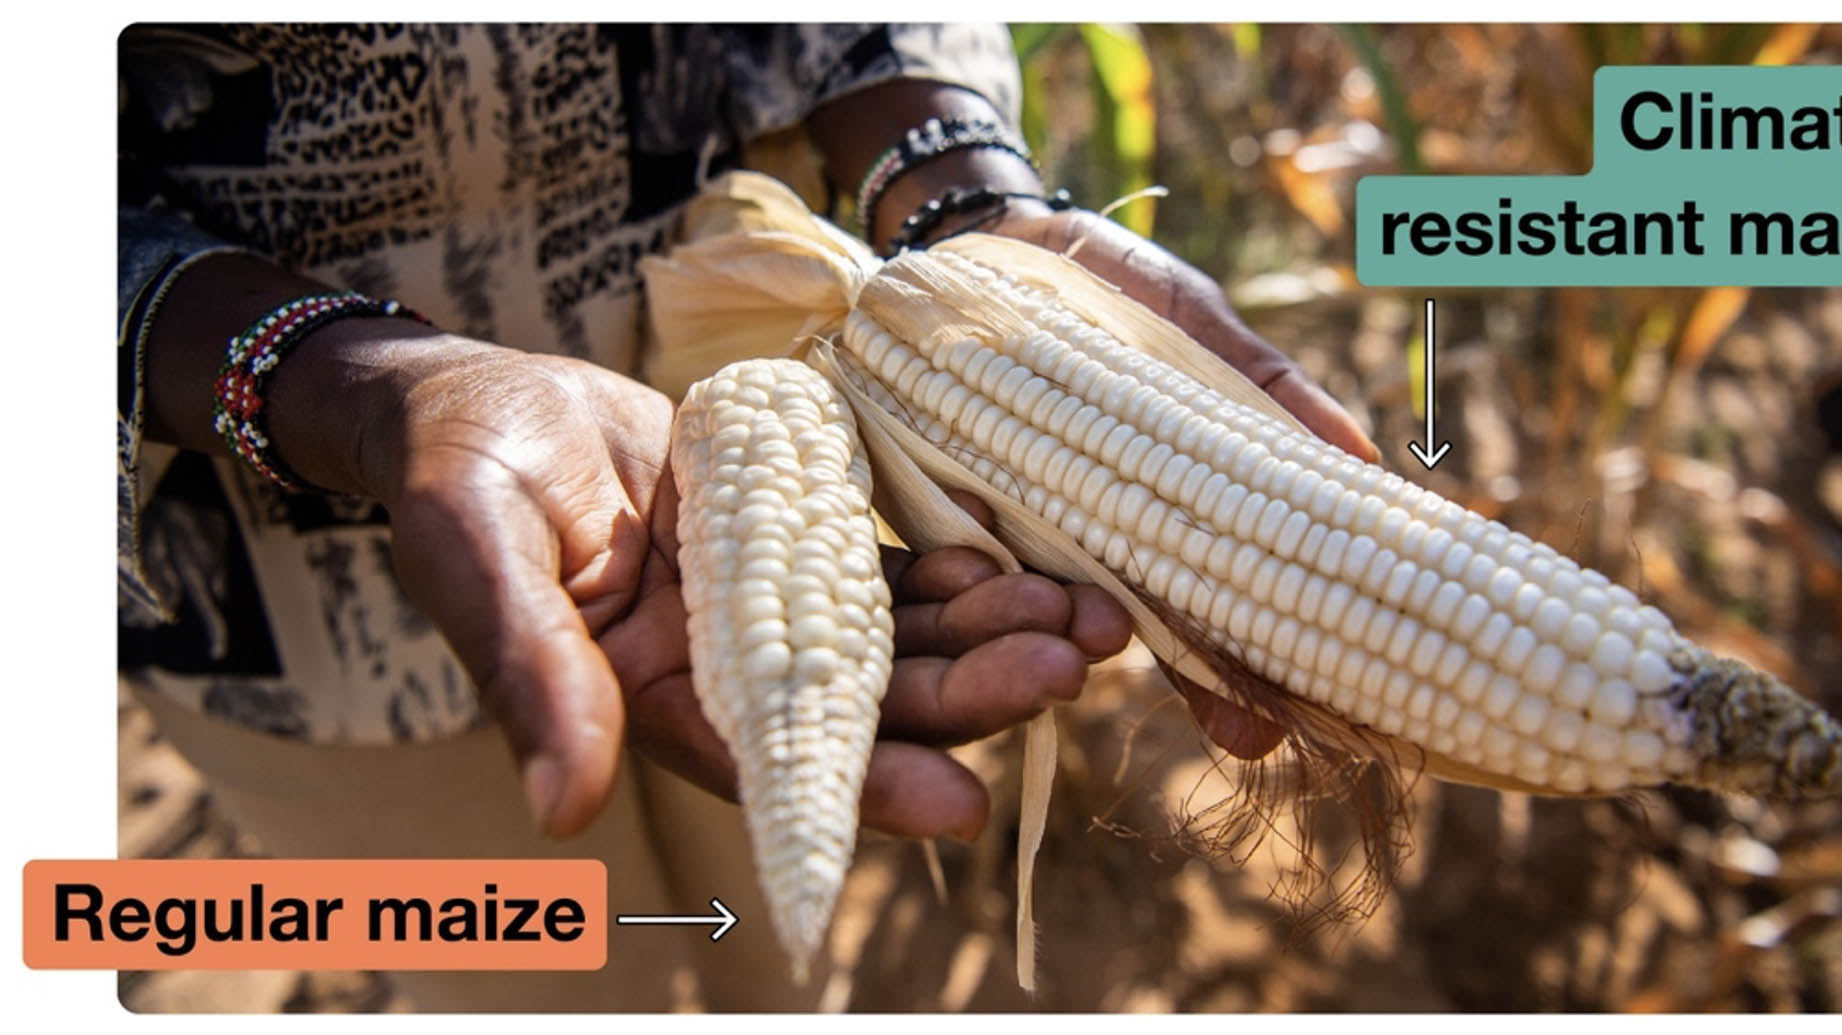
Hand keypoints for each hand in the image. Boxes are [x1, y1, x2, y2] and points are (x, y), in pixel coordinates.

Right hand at [362, 341, 1129, 838]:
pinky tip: (1032, 567)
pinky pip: (888, 567)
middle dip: (968, 697)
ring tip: (1087, 621)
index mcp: (648, 701)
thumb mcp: (475, 558)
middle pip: (864, 705)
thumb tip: (563, 812)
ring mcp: (768, 605)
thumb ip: (529, 674)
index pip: (772, 761)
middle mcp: (725, 669)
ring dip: (989, 635)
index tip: (962, 805)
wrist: (479, 399)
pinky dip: (957, 572)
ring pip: (896, 640)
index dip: (865, 786)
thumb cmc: (458, 474)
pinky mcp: (795, 538)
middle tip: (1066, 672)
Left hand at [991, 204, 1379, 760]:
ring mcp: (994, 531)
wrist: (985, 232)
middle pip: (1116, 636)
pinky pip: (940, 538)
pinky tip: (987, 556)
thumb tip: (1365, 461)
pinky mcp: (922, 499)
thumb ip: (1264, 390)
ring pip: (1027, 606)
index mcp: (1142, 529)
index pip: (1189, 621)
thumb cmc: (1111, 292)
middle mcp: (1066, 549)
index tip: (1268, 728)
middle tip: (1234, 729)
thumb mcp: (1196, 330)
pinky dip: (963, 550)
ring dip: (1063, 628)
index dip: (1229, 678)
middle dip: (1175, 681)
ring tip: (1103, 639)